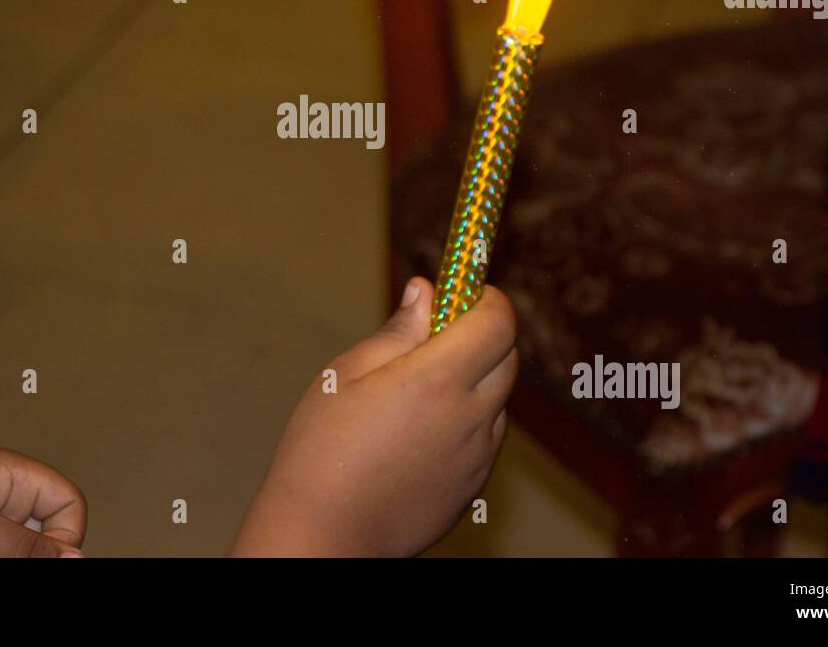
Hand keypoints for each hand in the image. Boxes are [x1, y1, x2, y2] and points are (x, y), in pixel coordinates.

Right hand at [230, 278, 516, 556]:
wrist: (324, 536)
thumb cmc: (321, 450)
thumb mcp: (346, 375)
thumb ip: (397, 332)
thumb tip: (427, 291)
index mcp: (438, 381)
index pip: (498, 323)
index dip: (487, 299)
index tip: (462, 292)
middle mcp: (470, 418)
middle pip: (506, 359)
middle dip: (482, 337)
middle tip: (435, 337)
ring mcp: (477, 458)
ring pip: (496, 400)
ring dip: (474, 382)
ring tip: (415, 395)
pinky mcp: (473, 488)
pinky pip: (484, 439)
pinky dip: (467, 422)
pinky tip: (417, 434)